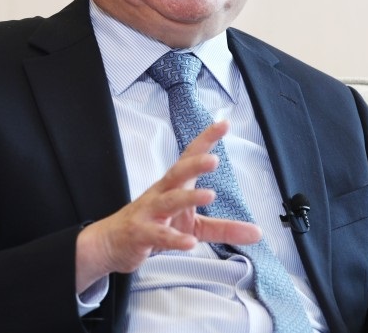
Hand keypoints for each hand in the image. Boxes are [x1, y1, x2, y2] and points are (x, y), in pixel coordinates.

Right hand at [74, 121, 261, 290]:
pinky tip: (189, 243)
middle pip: (177, 173)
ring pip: (168, 201)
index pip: (190, 157)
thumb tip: (257, 232)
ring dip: (188, 197)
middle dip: (195, 164)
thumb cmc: (153, 225)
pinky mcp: (141, 234)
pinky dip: (173, 238)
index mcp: (174, 185)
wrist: (111, 243)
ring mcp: (149, 213)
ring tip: (209, 195)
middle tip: (214, 159)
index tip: (224, 124)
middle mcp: (161, 193)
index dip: (206, 140)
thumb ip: (224, 228)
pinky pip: (158, 236)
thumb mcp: (193, 227)